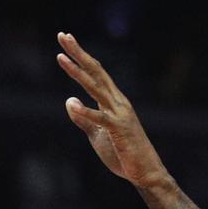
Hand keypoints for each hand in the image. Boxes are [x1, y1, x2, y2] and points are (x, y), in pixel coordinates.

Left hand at [56, 32, 169, 187]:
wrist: (146, 173)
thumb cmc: (123, 153)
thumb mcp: (97, 134)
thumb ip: (83, 118)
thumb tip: (69, 99)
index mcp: (113, 101)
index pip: (94, 73)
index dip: (80, 56)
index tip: (66, 40)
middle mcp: (117, 102)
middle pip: (95, 71)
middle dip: (79, 53)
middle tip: (63, 35)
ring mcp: (119, 114)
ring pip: (96, 88)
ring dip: (77, 73)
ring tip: (61, 58)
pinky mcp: (119, 130)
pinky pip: (100, 119)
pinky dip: (85, 112)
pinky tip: (71, 103)